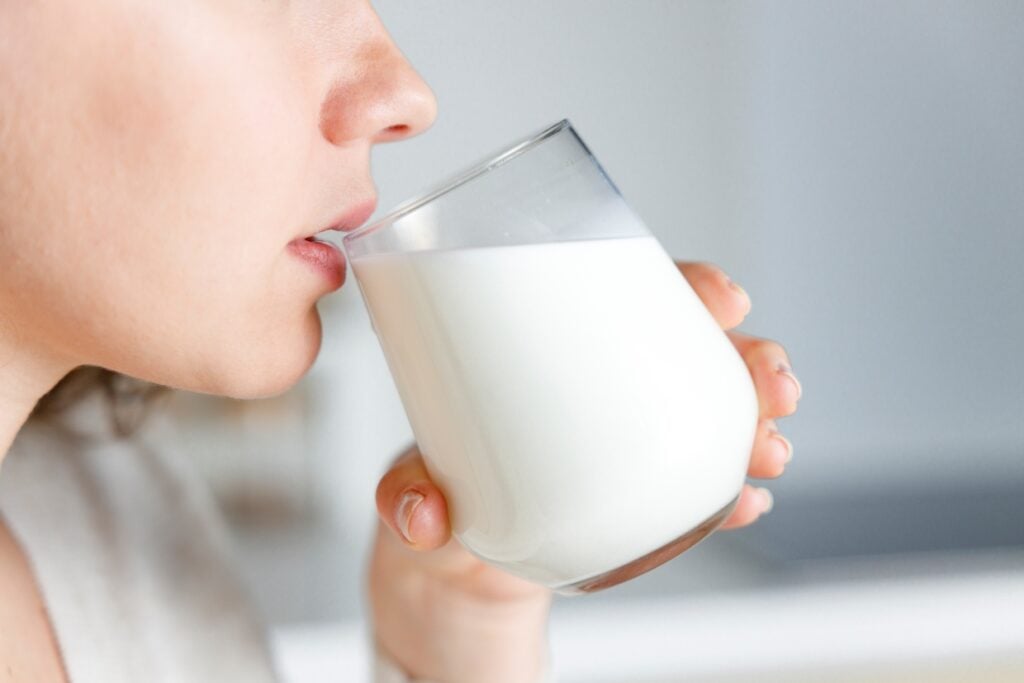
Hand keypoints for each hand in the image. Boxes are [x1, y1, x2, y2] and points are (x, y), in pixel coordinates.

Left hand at [368, 261, 799, 681]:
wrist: (458, 561)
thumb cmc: (442, 484)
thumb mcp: (415, 481)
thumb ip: (406, 493)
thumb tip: (425, 516)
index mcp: (559, 344)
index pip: (634, 292)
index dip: (691, 285)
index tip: (723, 299)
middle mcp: (605, 383)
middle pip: (697, 349)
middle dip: (751, 360)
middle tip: (769, 388)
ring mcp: (632, 439)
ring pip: (715, 412)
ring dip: (756, 426)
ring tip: (766, 454)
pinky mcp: (644, 495)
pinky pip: (702, 482)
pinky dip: (731, 492)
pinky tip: (747, 503)